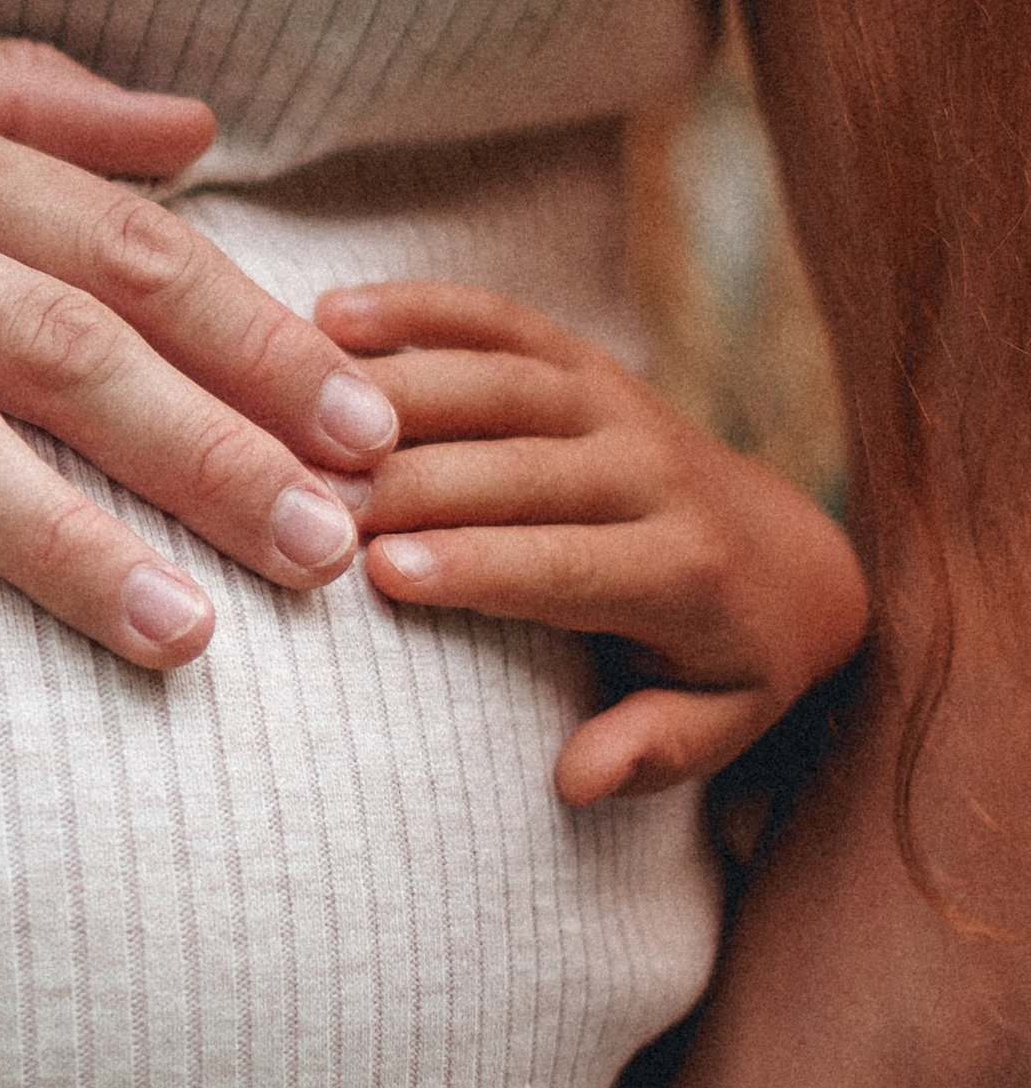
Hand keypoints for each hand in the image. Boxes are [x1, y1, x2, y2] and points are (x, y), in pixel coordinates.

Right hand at [317, 283, 867, 803]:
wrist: (794, 558)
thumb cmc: (726, 662)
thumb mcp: (718, 723)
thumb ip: (654, 750)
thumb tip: (578, 780)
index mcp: (682, 568)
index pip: (567, 563)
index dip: (476, 564)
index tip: (379, 573)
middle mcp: (652, 471)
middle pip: (520, 466)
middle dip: (411, 480)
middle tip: (302, 495)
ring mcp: (615, 403)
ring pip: (502, 381)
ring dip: (398, 391)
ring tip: (292, 408)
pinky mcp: (584, 362)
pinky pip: (500, 320)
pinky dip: (418, 307)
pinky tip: (332, 312)